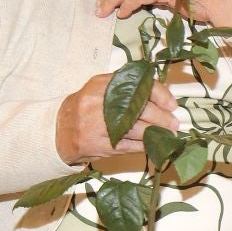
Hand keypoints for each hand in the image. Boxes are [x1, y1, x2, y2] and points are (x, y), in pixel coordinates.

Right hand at [55, 71, 178, 163]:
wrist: (58, 130)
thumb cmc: (86, 109)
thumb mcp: (101, 91)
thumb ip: (126, 90)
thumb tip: (163, 99)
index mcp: (99, 84)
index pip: (137, 85)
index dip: (160, 95)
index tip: (172, 104)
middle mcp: (96, 102)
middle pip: (139, 109)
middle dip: (161, 117)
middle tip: (173, 122)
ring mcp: (95, 125)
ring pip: (135, 129)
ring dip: (156, 133)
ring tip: (167, 134)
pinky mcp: (97, 145)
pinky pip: (128, 146)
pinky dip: (144, 145)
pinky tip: (153, 144)